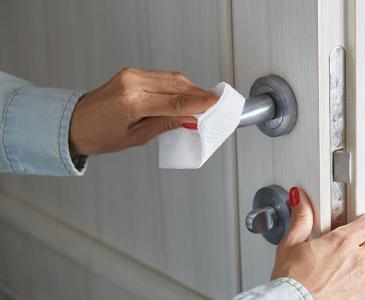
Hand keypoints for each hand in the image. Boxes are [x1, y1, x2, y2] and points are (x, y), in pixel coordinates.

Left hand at [69, 68, 217, 154]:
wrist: (75, 123)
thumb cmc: (99, 135)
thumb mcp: (136, 138)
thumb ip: (165, 124)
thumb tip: (190, 119)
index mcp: (131, 101)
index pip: (174, 101)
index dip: (198, 102)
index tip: (215, 104)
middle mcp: (132, 82)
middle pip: (176, 85)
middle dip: (198, 93)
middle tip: (214, 103)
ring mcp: (131, 74)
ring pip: (171, 78)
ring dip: (190, 88)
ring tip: (203, 101)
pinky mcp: (131, 72)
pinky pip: (162, 77)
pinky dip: (177, 85)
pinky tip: (186, 94)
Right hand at [272, 188, 364, 299]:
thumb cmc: (290, 277)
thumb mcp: (291, 243)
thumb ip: (301, 218)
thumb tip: (300, 199)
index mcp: (341, 243)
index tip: (359, 220)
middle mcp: (356, 260)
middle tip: (352, 239)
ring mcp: (361, 280)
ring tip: (350, 259)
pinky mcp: (361, 296)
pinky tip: (349, 275)